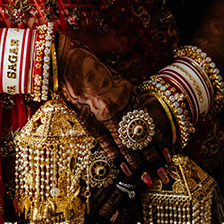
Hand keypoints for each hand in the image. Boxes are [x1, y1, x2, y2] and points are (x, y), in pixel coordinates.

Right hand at [56, 32, 173, 221]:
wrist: (55, 57)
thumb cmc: (81, 50)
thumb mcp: (105, 49)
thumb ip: (119, 49)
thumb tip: (127, 44)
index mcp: (124, 89)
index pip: (146, 120)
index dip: (157, 139)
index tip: (167, 153)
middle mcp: (115, 105)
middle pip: (137, 136)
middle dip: (150, 157)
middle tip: (161, 174)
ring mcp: (99, 114)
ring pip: (122, 144)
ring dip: (134, 163)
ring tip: (146, 179)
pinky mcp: (85, 118)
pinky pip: (102, 140)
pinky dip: (112, 154)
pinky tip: (121, 168)